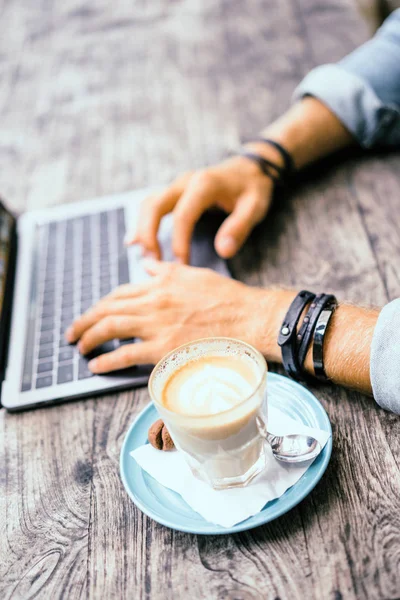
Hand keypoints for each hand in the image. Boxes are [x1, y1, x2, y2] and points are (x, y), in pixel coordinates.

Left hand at [65, 260, 267, 372]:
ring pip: (110, 328)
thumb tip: (149, 267)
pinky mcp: (163, 349)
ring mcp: (157, 325)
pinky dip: (107, 360)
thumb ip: (168, 272)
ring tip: (79, 347)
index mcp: (161, 283)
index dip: (102, 305)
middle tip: (73, 333)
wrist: (249, 319)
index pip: (120, 293)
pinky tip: (96, 365)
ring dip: (89, 338)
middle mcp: (153, 302)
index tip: (93, 314)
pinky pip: (125, 355)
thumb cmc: (228, 299)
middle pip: (108, 310)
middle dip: (85, 321)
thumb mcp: (195, 274)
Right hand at [126, 156, 273, 263]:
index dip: (179, 242)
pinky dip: (142, 224)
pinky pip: (151, 206)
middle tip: (153, 262)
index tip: (181, 265)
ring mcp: (177, 185)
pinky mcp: (174, 192)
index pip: (183, 215)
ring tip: (147, 257)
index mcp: (204, 184)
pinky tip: (134, 242)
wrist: (251, 167)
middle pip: (154, 206)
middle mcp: (185, 182)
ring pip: (148, 205)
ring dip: (142, 230)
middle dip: (149, 235)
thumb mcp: (255, 207)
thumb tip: (223, 252)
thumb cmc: (253, 188)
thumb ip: (239, 228)